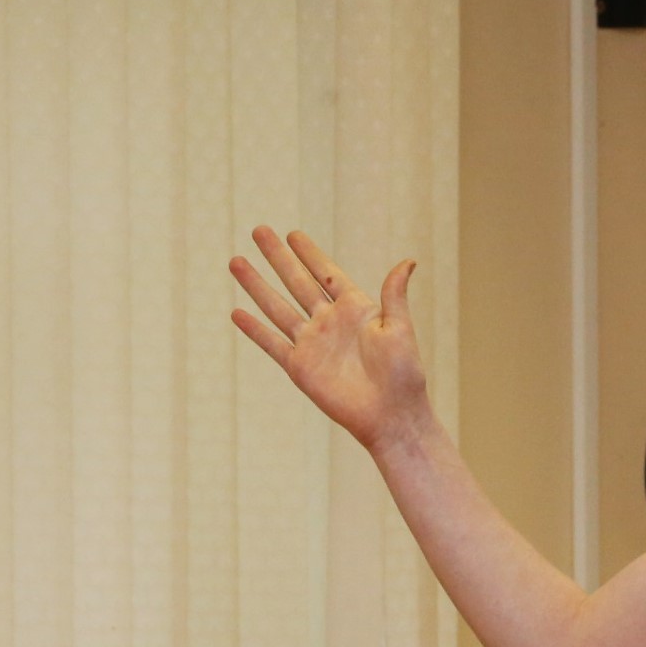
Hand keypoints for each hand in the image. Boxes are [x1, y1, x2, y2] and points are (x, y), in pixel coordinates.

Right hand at [228, 227, 430, 453]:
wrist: (391, 415)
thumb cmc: (403, 374)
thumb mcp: (400, 329)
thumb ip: (394, 294)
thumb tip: (408, 261)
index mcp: (356, 309)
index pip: (327, 274)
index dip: (310, 254)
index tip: (293, 234)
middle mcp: (330, 322)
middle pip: (297, 282)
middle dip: (278, 258)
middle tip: (259, 231)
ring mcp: (313, 344)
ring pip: (278, 307)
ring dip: (257, 285)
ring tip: (236, 261)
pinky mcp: (300, 367)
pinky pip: (272, 343)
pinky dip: (255, 329)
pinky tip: (236, 313)